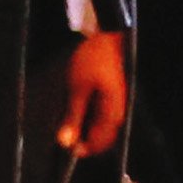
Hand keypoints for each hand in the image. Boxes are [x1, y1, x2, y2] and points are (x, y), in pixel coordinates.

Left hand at [61, 27, 132, 159]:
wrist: (113, 35)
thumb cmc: (96, 58)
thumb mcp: (78, 87)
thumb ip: (72, 116)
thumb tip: (65, 142)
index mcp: (111, 114)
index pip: (97, 144)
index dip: (79, 147)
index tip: (63, 142)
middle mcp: (119, 114)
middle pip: (101, 138)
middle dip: (82, 136)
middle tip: (64, 126)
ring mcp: (119, 105)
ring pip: (102, 127)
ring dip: (86, 124)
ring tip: (71, 110)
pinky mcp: (117, 97)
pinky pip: (104, 114)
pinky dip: (91, 113)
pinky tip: (81, 102)